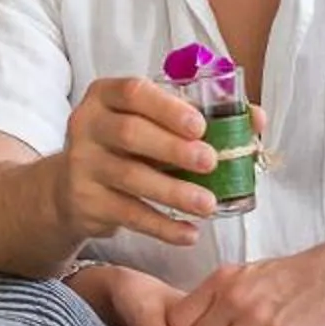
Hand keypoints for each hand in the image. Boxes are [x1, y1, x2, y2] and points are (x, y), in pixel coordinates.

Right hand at [54, 77, 225, 251]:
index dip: (167, 108)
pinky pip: (128, 214)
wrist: (69, 187)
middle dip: (174, 148)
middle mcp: (87, 126)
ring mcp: (83, 165)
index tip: (201, 125)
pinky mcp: (86, 201)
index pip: (132, 92)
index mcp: (105, 97)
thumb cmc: (124, 148)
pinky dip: (162, 226)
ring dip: (174, 192)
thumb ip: (196, 118)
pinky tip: (189, 233)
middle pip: (129, 133)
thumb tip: (255, 119)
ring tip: (208, 204)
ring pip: (130, 177)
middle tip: (211, 162)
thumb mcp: (148, 125)